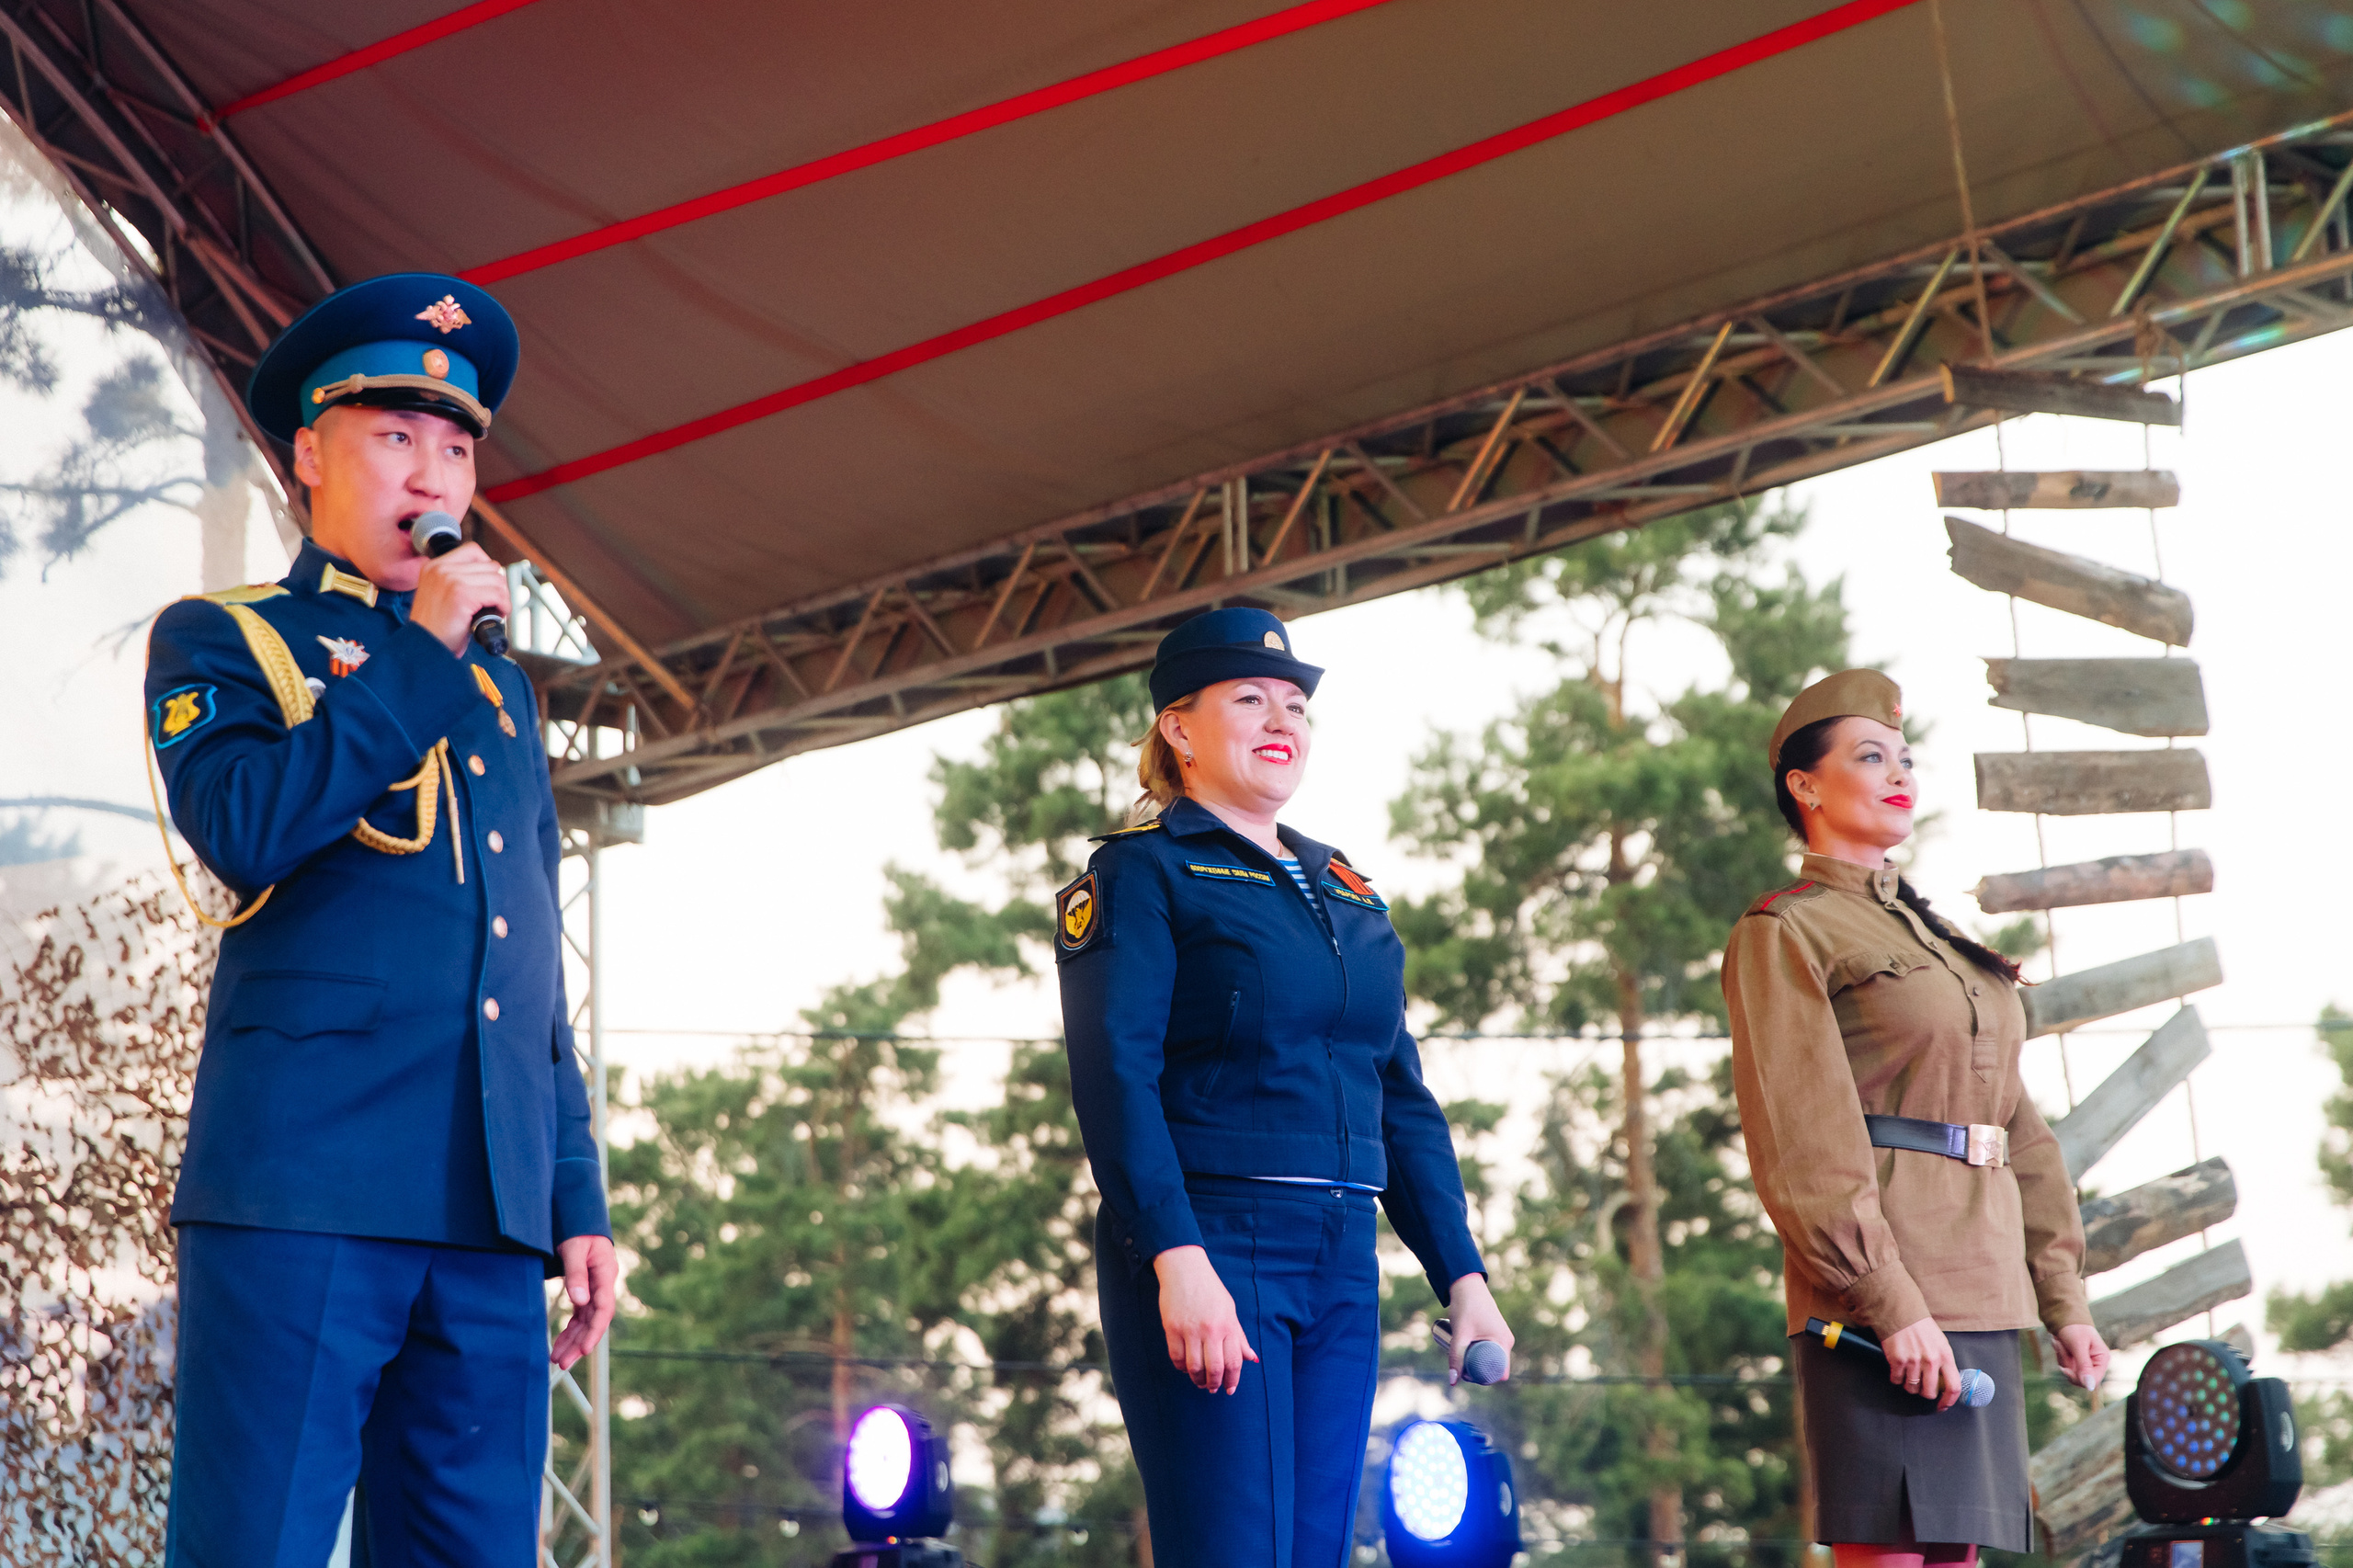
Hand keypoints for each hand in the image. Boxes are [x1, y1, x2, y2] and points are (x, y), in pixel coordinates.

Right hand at [409, 539, 509, 656]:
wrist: (423, 647)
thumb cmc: (435, 628)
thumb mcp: (439, 594)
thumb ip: (457, 579)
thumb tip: (492, 574)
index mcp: (434, 566)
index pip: (473, 550)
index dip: (488, 568)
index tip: (489, 585)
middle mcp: (441, 569)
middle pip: (490, 565)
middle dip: (498, 586)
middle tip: (495, 602)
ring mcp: (451, 580)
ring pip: (497, 579)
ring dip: (503, 597)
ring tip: (495, 610)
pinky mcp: (462, 595)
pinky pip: (497, 594)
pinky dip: (503, 606)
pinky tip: (498, 614)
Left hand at [550, 1234, 617, 1369]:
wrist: (580, 1221)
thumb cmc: (578, 1231)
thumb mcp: (575, 1248)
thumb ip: (576, 1274)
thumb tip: (579, 1300)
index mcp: (606, 1274)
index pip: (604, 1309)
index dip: (594, 1332)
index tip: (584, 1349)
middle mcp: (602, 1285)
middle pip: (594, 1321)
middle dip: (579, 1344)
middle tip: (563, 1362)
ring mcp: (594, 1290)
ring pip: (586, 1322)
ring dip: (573, 1341)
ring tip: (557, 1359)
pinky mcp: (585, 1291)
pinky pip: (579, 1316)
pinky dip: (570, 1330)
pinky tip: (560, 1343)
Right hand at [1153, 1245, 1257, 1393]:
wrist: (1185, 1269)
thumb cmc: (1210, 1290)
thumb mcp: (1230, 1311)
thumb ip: (1239, 1336)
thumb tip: (1251, 1359)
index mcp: (1228, 1325)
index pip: (1234, 1361)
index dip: (1233, 1380)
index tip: (1229, 1389)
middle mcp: (1211, 1329)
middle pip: (1214, 1368)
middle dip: (1214, 1384)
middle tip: (1212, 1388)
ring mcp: (1190, 1329)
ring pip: (1194, 1367)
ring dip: (1197, 1379)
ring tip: (1199, 1380)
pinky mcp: (1172, 1328)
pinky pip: (1176, 1357)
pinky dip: (1181, 1367)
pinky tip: (1185, 1367)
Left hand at [1444, 1273, 1513, 1384]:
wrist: (1466, 1284)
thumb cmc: (1465, 1307)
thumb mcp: (1460, 1334)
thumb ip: (1456, 1357)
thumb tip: (1453, 1381)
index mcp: (1504, 1342)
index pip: (1501, 1373)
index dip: (1486, 1380)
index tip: (1468, 1377)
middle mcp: (1506, 1340)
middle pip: (1495, 1366)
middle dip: (1480, 1371)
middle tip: (1461, 1368)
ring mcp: (1501, 1335)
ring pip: (1491, 1357)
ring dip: (1478, 1361)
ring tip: (1461, 1359)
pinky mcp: (1494, 1331)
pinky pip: (1490, 1348)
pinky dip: (1480, 1353)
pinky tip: (1466, 1353)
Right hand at [1881, 1316, 1961, 1410]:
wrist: (1900, 1312)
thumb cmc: (1921, 1327)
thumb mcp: (1940, 1343)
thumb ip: (1944, 1363)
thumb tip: (1943, 1384)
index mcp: (1945, 1356)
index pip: (1953, 1386)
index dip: (1948, 1400)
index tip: (1943, 1405)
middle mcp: (1931, 1360)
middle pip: (1929, 1392)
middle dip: (1924, 1392)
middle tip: (1920, 1384)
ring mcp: (1913, 1361)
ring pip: (1911, 1388)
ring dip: (1909, 1384)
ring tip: (1908, 1372)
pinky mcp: (1897, 1360)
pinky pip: (1896, 1380)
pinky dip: (1896, 1377)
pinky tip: (1898, 1367)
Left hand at [2053, 1322, 2110, 1390]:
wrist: (2063, 1315)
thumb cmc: (2074, 1327)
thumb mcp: (2078, 1345)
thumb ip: (2084, 1366)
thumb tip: (2090, 1387)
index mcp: (2102, 1359)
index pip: (2094, 1381)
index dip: (2079, 1378)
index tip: (2065, 1369)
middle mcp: (2095, 1363)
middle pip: (2080, 1379)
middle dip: (2067, 1363)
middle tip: (2059, 1346)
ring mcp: (2084, 1362)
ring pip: (2070, 1372)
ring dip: (2061, 1356)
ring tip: (2058, 1341)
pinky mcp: (2075, 1360)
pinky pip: (2064, 1365)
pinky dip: (2059, 1354)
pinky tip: (2058, 1342)